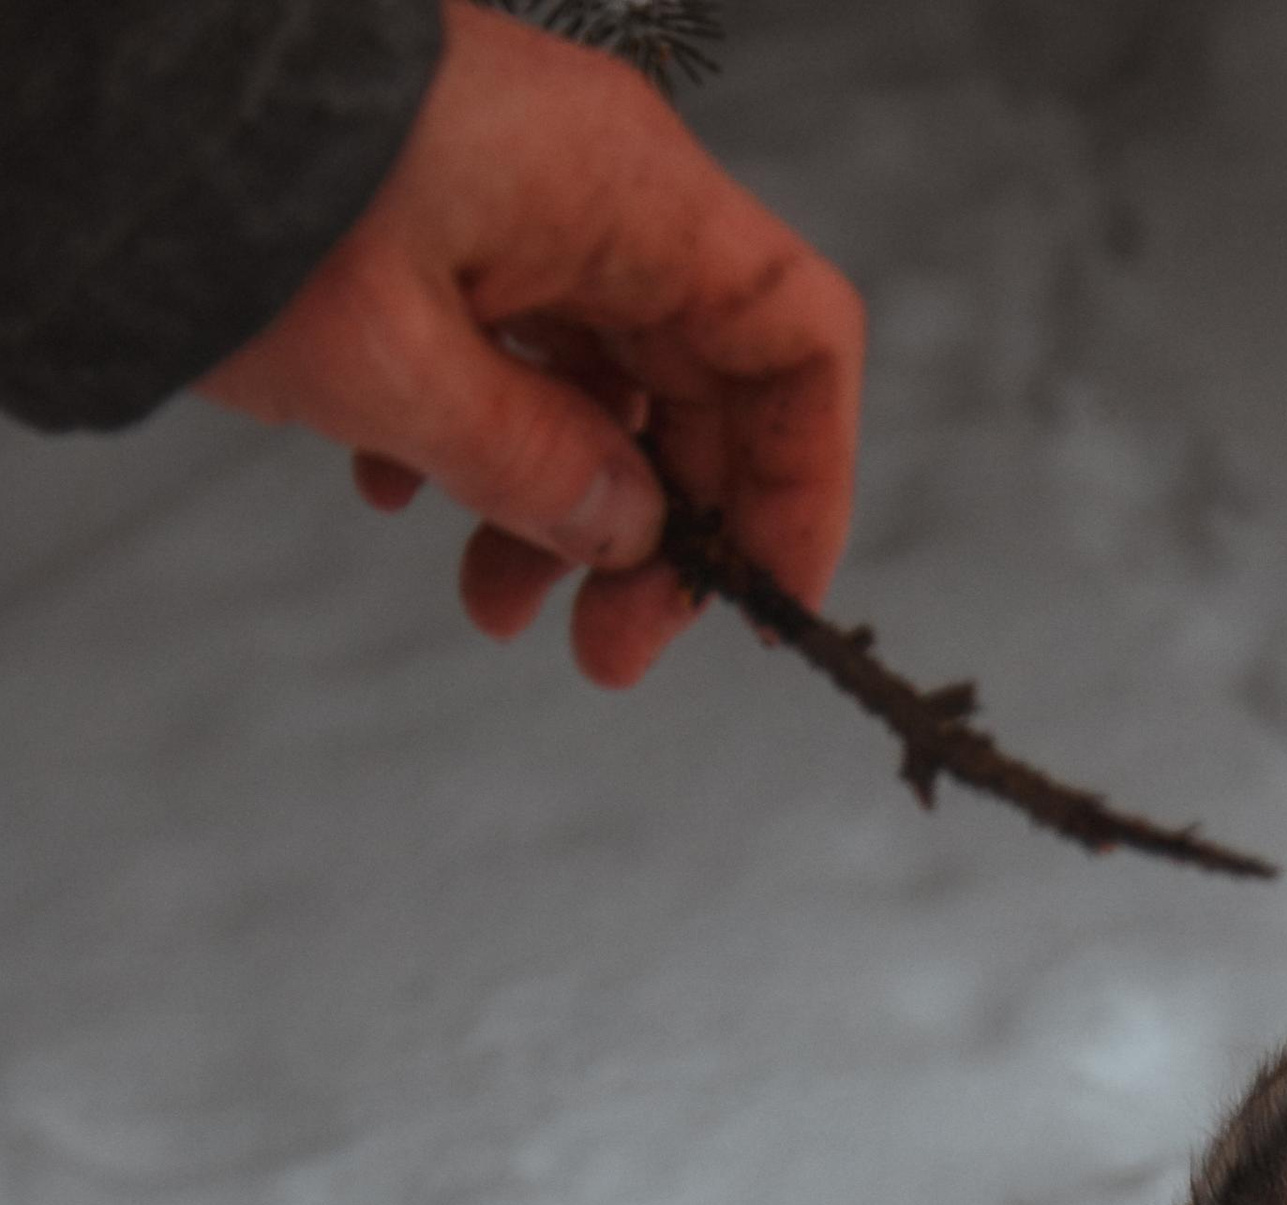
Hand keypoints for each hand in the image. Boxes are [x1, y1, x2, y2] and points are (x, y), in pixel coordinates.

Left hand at [197, 0, 863, 685]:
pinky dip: (479, 441)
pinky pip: (509, 345)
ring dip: (560, 510)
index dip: (803, 484)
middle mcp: (597, 189)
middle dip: (659, 535)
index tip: (759, 601)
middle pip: (696, 386)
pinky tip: (399, 500)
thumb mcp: (401, 373)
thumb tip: (628, 535)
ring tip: (491, 607)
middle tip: (603, 654)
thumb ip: (536, 470)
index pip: (796, 342)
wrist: (107, 91)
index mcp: (629, 198)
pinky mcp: (442, 213)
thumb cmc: (257, 198)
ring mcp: (518, 196)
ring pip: (596, 383)